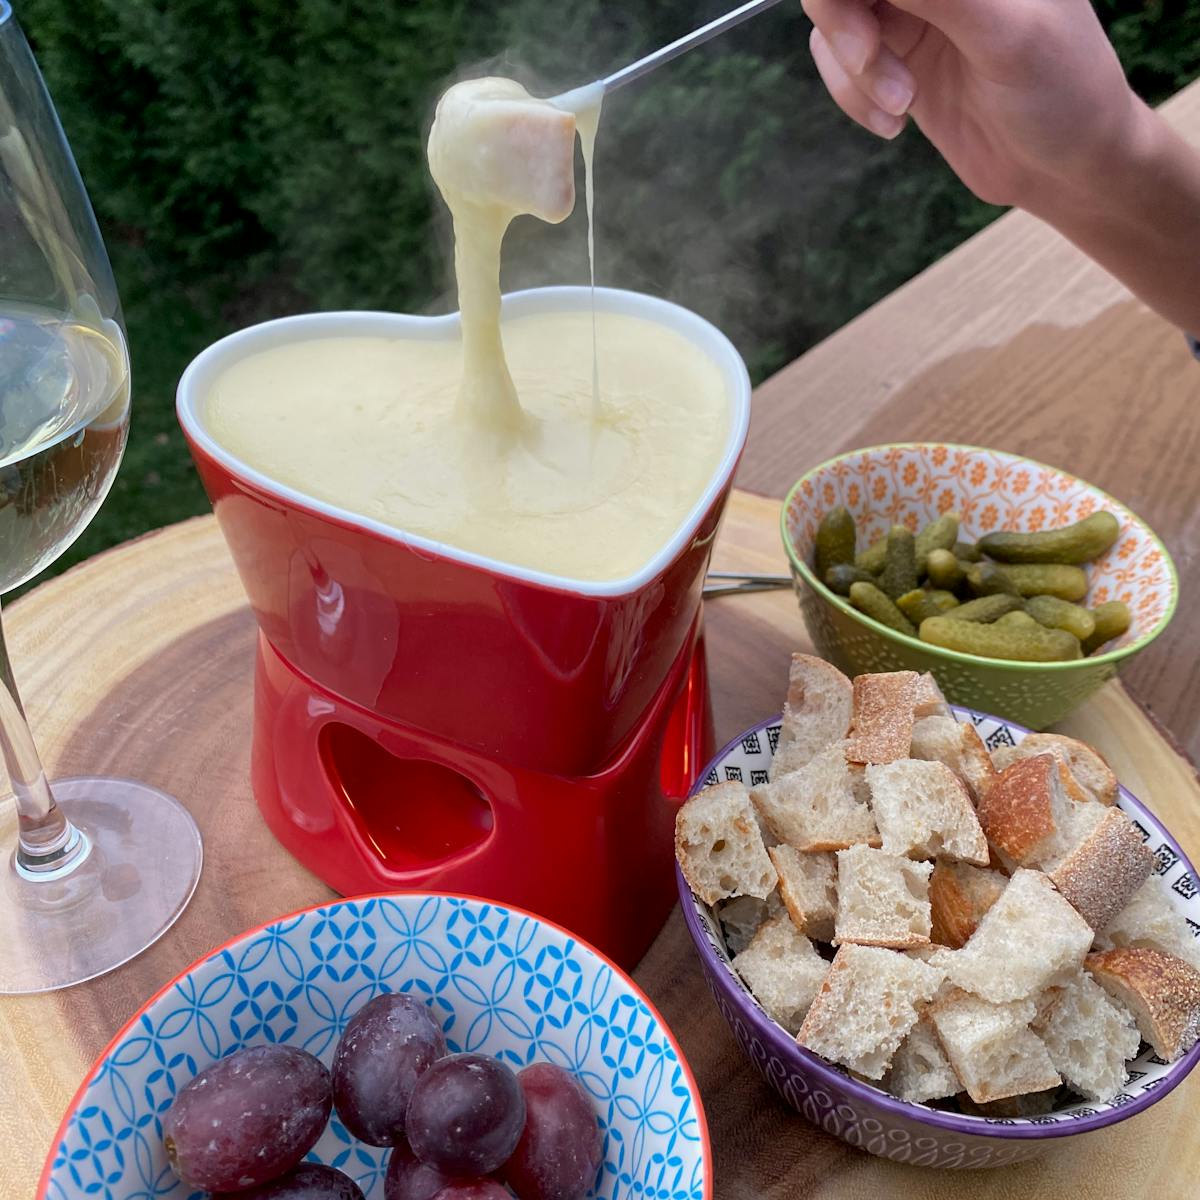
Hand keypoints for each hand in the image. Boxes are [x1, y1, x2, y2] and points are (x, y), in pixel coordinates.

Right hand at [802, 0, 1137, 210]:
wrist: (1066, 166)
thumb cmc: (1062, 90)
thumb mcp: (1004, 34)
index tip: (865, 37)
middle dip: (843, 22)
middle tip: (866, 59)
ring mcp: (918, 11)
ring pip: (836, 20)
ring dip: (855, 70)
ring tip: (902, 106)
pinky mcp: (899, 58)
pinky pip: (843, 64)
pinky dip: (853, 96)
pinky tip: (895, 123)